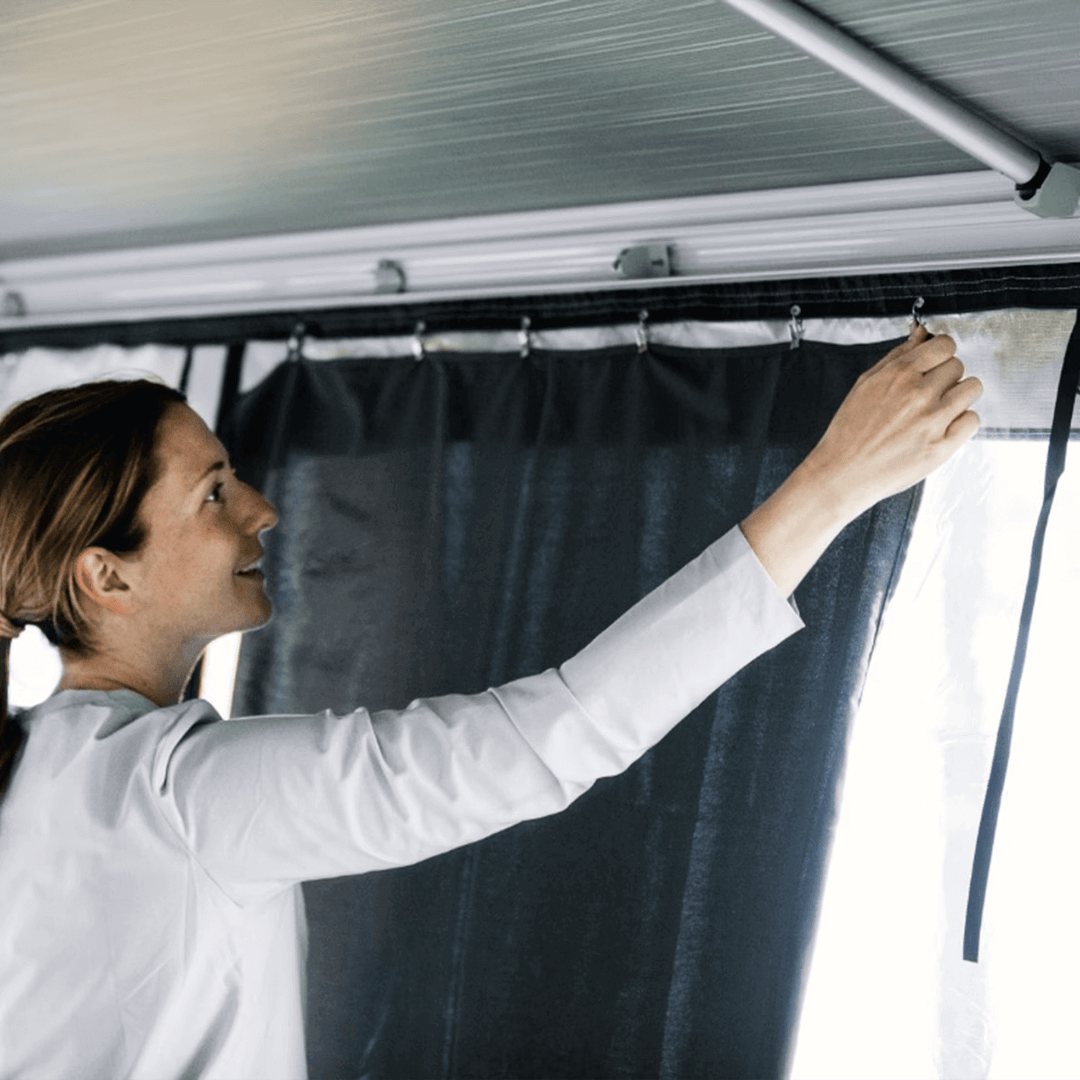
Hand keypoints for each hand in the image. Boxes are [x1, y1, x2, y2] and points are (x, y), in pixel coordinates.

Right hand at [806, 324, 982, 520]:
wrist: (842, 473)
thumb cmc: (849, 432)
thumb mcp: (865, 384)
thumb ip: (898, 356)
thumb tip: (922, 333)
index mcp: (898, 374)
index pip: (945, 345)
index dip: (941, 352)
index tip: (936, 362)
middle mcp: (919, 394)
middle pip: (958, 366)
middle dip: (945, 376)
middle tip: (928, 393)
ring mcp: (933, 421)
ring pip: (972, 389)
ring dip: (958, 396)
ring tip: (937, 410)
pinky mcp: (942, 446)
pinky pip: (972, 420)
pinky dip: (961, 422)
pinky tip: (941, 427)